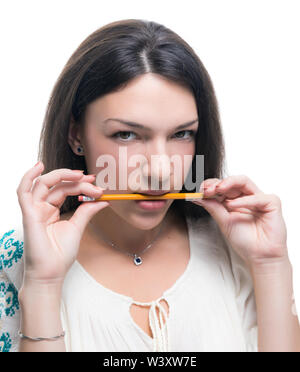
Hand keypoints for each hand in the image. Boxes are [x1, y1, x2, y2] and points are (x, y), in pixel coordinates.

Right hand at [16, 161, 109, 284]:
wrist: (51, 273)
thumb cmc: (60, 254)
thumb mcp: (78, 227)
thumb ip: (87, 211)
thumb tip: (103, 199)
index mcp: (51, 211)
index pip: (65, 190)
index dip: (81, 185)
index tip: (97, 186)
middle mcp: (41, 208)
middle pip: (57, 185)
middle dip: (76, 181)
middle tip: (92, 181)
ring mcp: (34, 210)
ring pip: (44, 184)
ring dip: (61, 175)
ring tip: (78, 174)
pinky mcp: (28, 215)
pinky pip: (23, 192)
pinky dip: (29, 177)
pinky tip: (39, 167)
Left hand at [191, 175, 287, 267]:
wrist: (259, 256)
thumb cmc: (244, 240)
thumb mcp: (223, 221)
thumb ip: (212, 207)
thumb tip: (196, 196)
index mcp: (235, 200)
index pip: (222, 186)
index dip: (210, 186)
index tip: (198, 190)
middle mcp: (247, 197)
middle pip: (231, 181)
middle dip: (217, 183)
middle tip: (205, 189)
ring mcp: (259, 198)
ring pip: (244, 181)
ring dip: (228, 183)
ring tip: (217, 189)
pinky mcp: (271, 203)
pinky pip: (257, 197)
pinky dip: (243, 200)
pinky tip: (232, 205)